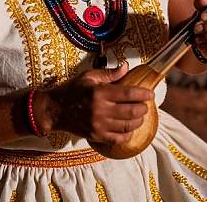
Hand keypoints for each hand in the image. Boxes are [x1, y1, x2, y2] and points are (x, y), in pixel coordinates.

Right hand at [36, 62, 153, 145]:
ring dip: (138, 121)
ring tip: (139, 115)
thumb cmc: (73, 90)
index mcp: (99, 93)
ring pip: (127, 126)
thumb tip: (126, 67)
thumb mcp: (89, 76)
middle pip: (131, 111)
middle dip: (142, 108)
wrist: (55, 110)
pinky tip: (129, 128)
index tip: (150, 94)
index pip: (128, 93)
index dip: (142, 94)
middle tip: (145, 104)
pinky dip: (128, 134)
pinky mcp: (96, 136)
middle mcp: (100, 110)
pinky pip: (118, 139)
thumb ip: (109, 73)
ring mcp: (99, 125)